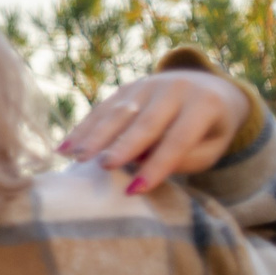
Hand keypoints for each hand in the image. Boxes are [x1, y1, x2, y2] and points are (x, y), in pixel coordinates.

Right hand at [60, 68, 250, 193]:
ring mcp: (150, 84)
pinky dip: (83, 128)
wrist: (207, 87)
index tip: (136, 190)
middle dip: (123, 145)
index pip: (179, 138)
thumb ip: (186, 157)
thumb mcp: (211, 147)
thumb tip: (144, 162)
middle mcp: (177, 88)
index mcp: (205, 104)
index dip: (158, 165)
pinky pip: (103, 108)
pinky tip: (64, 147)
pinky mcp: (129, 87)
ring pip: (119, 112)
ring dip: (95, 136)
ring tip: (76, 157)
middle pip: (146, 122)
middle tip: (104, 166)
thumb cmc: (208, 130)